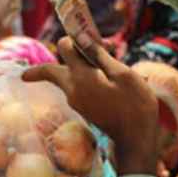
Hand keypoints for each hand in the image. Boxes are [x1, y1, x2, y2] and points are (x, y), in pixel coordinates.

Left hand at [22, 37, 159, 174]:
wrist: (136, 140)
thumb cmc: (135, 105)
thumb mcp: (123, 74)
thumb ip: (100, 56)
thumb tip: (81, 37)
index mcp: (80, 77)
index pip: (65, 47)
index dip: (77, 37)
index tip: (92, 36)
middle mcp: (72, 89)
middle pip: (50, 70)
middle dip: (48, 64)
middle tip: (41, 65)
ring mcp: (75, 101)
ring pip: (67, 78)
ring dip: (80, 67)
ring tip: (109, 59)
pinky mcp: (83, 109)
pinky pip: (78, 88)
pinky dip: (86, 79)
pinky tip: (109, 79)